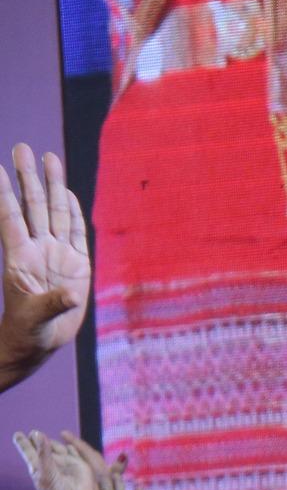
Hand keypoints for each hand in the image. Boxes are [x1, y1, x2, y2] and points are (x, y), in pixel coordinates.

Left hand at [0, 146, 90, 389]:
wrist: (39, 342)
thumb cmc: (29, 331)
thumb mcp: (35, 319)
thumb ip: (50, 303)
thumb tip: (69, 294)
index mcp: (21, 258)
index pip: (11, 218)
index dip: (5, 194)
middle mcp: (38, 249)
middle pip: (33, 205)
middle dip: (28, 177)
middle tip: (22, 147)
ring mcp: (57, 254)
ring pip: (55, 212)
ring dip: (52, 185)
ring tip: (49, 157)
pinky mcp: (76, 265)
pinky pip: (75, 232)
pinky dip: (73, 211)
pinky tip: (68, 192)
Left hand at [13, 429, 101, 489]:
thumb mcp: (45, 474)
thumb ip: (43, 454)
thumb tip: (37, 434)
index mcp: (38, 469)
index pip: (29, 453)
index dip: (23, 444)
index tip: (17, 434)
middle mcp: (51, 466)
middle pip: (43, 449)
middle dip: (37, 440)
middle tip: (32, 432)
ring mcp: (66, 464)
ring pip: (58, 448)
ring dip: (52, 443)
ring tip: (43, 435)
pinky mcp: (80, 465)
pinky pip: (75, 452)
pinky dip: (71, 447)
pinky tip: (67, 440)